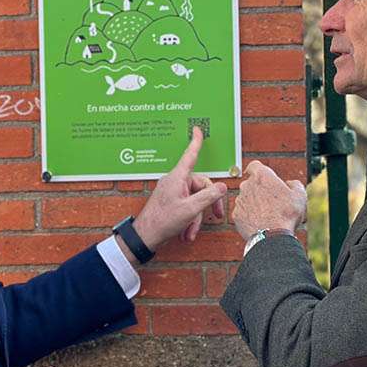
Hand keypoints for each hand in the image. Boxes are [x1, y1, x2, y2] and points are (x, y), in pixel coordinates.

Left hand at [129, 127, 227, 253]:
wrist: (145, 237)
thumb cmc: (162, 221)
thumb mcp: (190, 209)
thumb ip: (208, 196)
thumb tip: (221, 187)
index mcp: (177, 178)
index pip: (190, 156)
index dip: (196, 142)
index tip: (197, 130)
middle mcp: (175, 182)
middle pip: (200, 186)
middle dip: (207, 205)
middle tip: (216, 215)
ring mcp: (172, 192)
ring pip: (194, 199)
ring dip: (196, 218)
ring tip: (191, 232)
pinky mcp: (171, 202)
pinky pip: (187, 206)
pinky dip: (189, 220)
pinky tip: (186, 233)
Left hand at [231, 160, 305, 239]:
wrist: (272, 236)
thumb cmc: (287, 214)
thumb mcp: (299, 196)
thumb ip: (295, 184)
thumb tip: (290, 184)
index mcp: (262, 176)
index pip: (255, 166)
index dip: (259, 170)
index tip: (262, 176)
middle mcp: (247, 185)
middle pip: (251, 183)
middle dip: (259, 189)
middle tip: (272, 201)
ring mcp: (240, 200)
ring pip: (246, 198)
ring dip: (254, 203)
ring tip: (267, 214)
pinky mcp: (236, 215)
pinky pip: (242, 212)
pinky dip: (249, 215)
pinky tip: (260, 222)